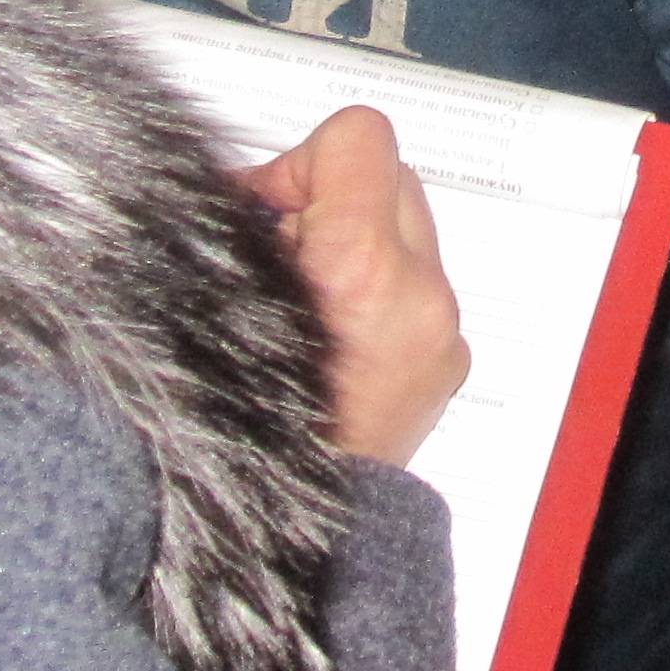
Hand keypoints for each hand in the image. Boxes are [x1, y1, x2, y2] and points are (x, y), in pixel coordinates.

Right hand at [238, 106, 470, 467]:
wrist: (297, 532)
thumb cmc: (242, 425)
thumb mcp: (220, 304)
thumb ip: (240, 229)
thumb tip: (248, 188)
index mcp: (361, 267)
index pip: (358, 138)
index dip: (300, 163)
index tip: (266, 212)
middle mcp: (419, 291)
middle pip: (388, 174)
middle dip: (330, 198)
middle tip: (276, 252)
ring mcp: (441, 328)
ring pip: (406, 230)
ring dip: (356, 244)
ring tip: (303, 302)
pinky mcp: (449, 359)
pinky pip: (418, 287)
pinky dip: (379, 292)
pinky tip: (332, 341)